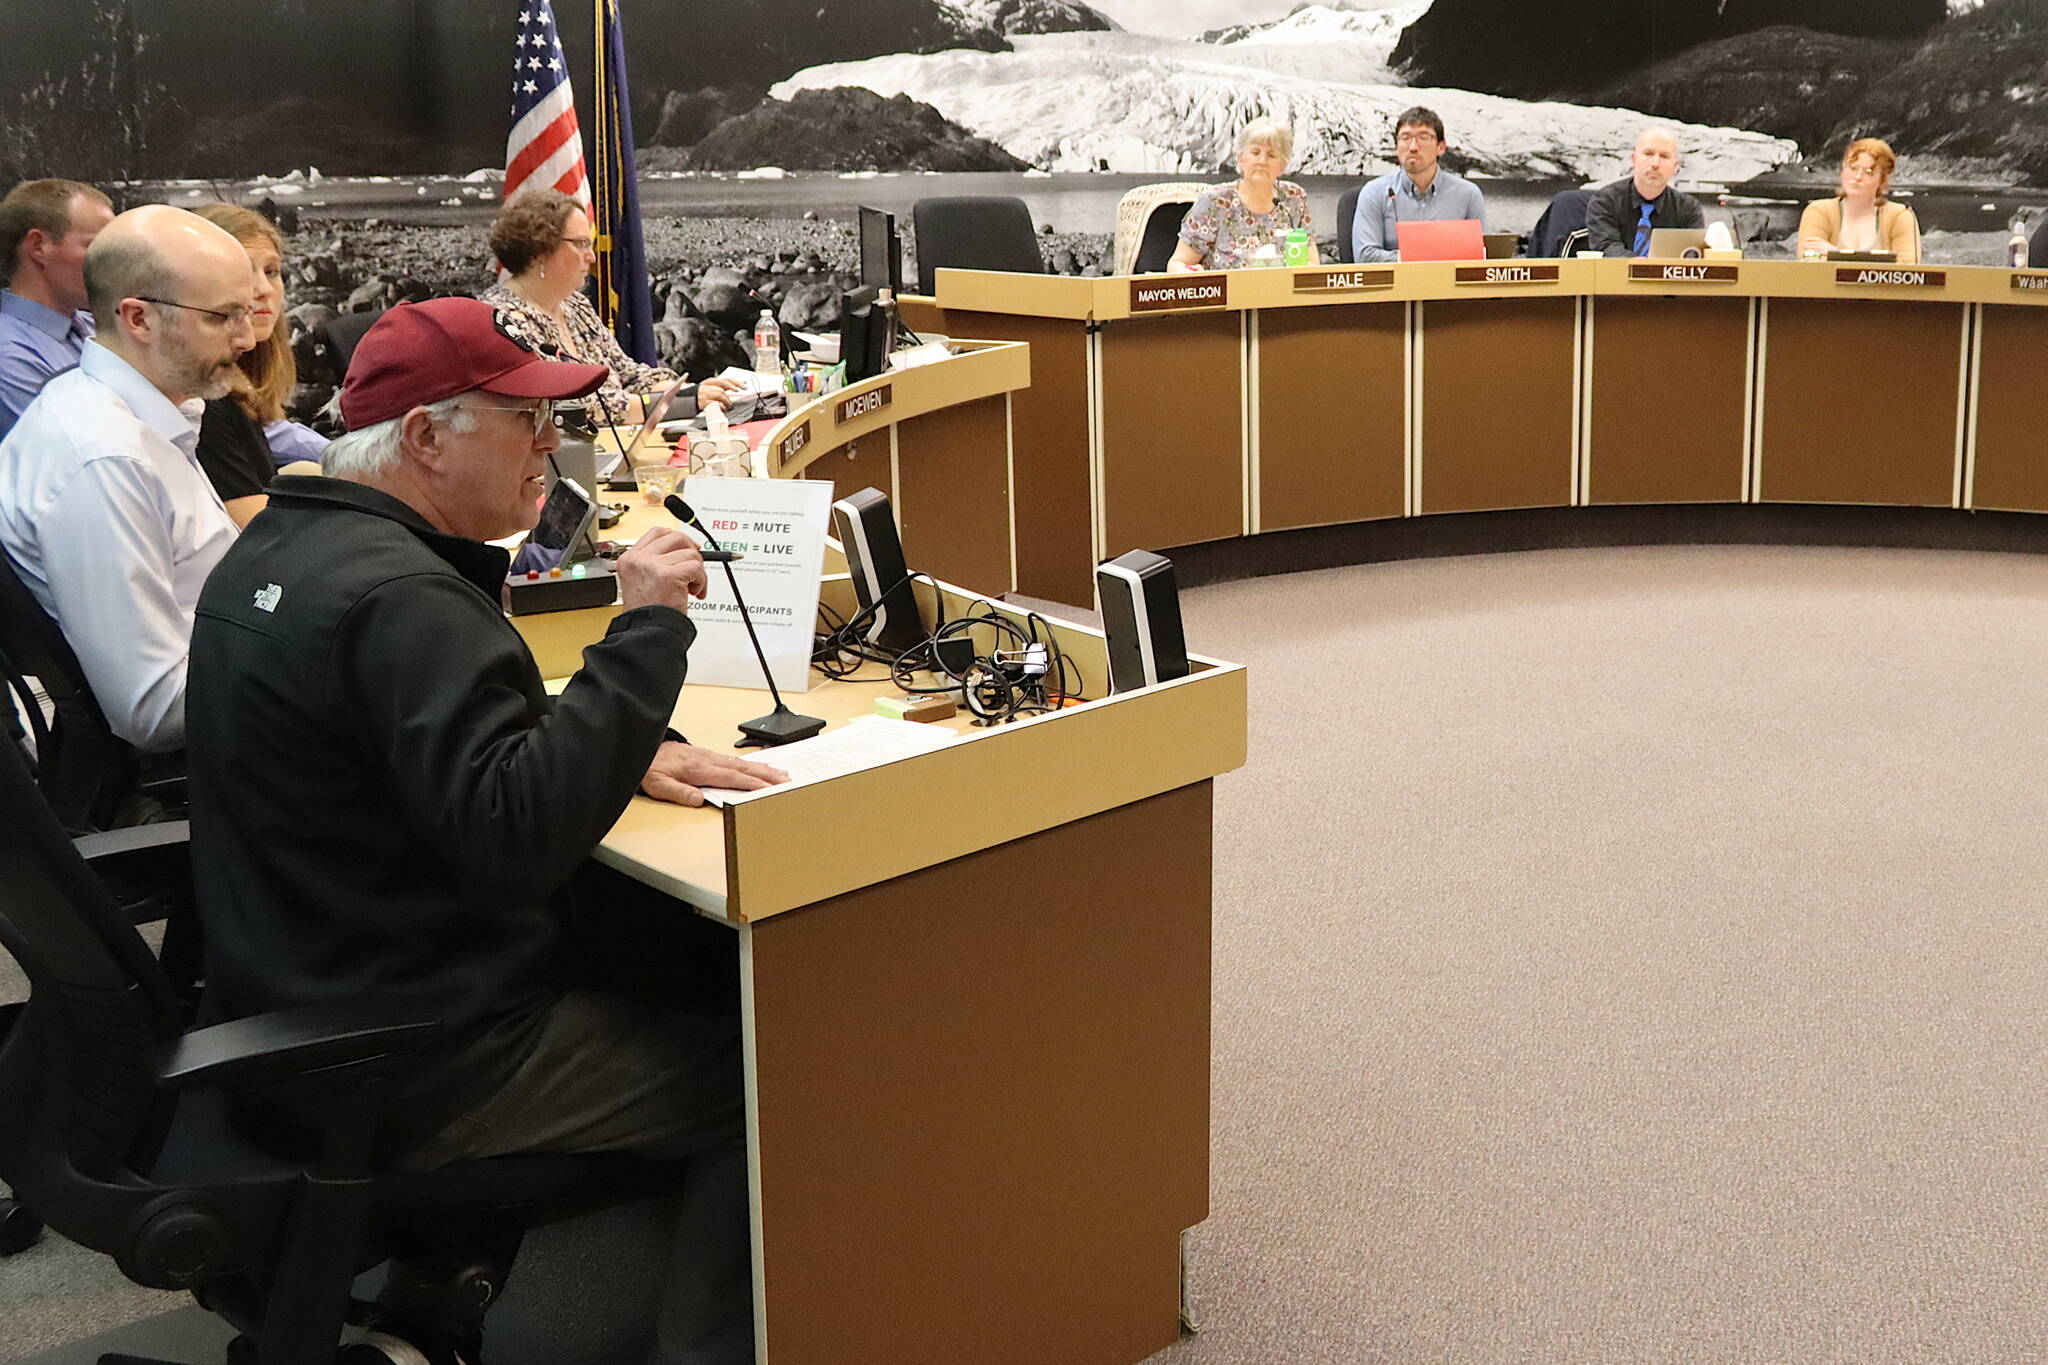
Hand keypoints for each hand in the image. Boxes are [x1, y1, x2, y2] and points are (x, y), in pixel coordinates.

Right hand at [615, 526, 706, 613]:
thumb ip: (656, 563)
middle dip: (692, 551)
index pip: (657, 533)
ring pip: (690, 553)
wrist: (647, 631)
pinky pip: (696, 567)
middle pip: (676, 537)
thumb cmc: (648, 612)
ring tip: (691, 589)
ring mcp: (653, 565)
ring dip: (697, 572)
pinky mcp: (669, 575)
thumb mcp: (642, 581)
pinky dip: (701, 581)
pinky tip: (694, 593)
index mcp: (630, 558)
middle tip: (695, 568)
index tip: (687, 548)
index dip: (676, 538)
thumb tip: (684, 549)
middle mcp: (639, 559)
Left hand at [640, 741, 788, 806]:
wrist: (642, 747)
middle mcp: (708, 760)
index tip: (770, 789)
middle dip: (766, 774)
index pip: (732, 778)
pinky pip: (735, 760)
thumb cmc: (650, 767)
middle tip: (786, 780)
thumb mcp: (657, 784)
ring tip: (781, 774)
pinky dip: (750, 764)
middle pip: (743, 768)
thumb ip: (678, 793)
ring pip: (741, 762)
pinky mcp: (708, 755)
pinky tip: (758, 767)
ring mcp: (709, 756)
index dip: (753, 784)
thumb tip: (698, 800)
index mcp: (699, 769)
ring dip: (763, 768)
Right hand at [696, 375, 744, 408]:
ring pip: (721, 394)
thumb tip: (736, 387)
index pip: (725, 380)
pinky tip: (723, 409)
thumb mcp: (710, 389)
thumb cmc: (701, 397)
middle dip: (732, 387)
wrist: (687, 403)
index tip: (744, 385)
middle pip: (723, 383)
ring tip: (729, 406)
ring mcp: (706, 394)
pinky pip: (716, 403)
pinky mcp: (704, 402)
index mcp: (710, 382)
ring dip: (727, 401)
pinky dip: (721, 407)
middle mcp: (708, 386)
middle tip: (738, 391)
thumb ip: (721, 388)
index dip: (736, 382)